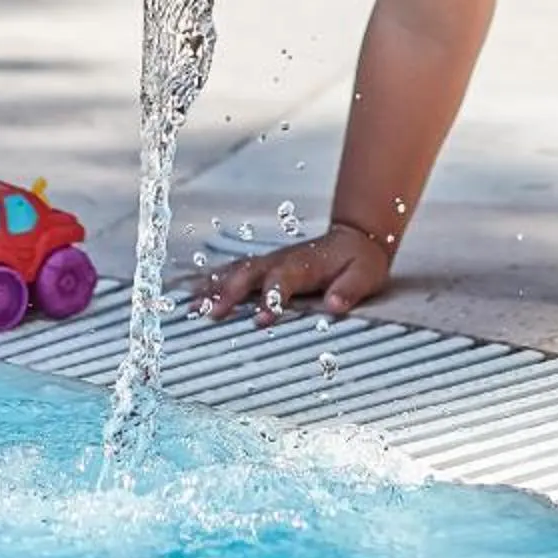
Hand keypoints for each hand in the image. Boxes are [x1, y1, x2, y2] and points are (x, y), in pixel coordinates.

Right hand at [192, 221, 392, 323]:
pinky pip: (233, 270)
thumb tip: (334, 305)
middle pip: (249, 274)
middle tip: (211, 313)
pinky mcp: (263, 265)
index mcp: (303, 265)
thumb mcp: (365, 275)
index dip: (272, 298)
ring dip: (214, 287)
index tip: (261, 319)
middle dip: (229, 292)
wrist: (354, 238)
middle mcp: (280, 260)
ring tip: (192, 306)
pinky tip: (193, 292)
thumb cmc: (359, 261)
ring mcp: (269, 261)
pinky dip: (212, 280)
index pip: (283, 281)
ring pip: (235, 271)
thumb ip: (349, 290)